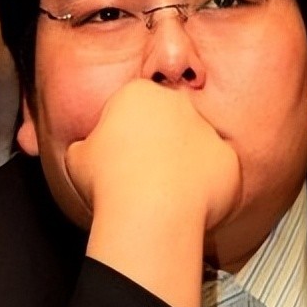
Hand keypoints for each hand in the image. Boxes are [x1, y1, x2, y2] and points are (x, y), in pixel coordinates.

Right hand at [66, 79, 241, 230]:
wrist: (151, 212)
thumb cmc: (108, 182)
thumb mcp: (77, 159)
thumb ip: (87, 147)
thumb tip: (87, 153)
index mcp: (139, 94)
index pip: (134, 106)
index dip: (125, 132)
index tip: (118, 157)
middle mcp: (178, 104)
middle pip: (168, 120)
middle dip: (159, 142)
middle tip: (143, 175)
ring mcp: (208, 130)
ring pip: (195, 146)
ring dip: (184, 165)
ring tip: (165, 196)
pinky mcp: (229, 158)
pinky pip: (217, 172)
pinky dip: (206, 186)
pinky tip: (187, 205)